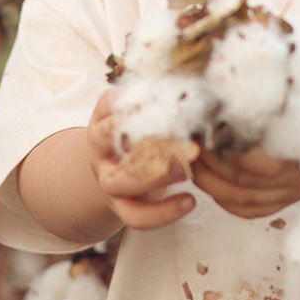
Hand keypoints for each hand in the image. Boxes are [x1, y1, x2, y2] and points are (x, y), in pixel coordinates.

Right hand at [86, 87, 198, 230]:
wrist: (116, 169)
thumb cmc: (139, 133)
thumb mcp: (144, 112)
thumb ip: (162, 99)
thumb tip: (198, 82)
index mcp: (105, 116)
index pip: (112, 103)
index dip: (138, 101)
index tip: (169, 99)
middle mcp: (100, 147)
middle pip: (111, 139)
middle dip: (147, 137)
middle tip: (184, 139)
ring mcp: (108, 179)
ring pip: (122, 181)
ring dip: (156, 176)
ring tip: (186, 170)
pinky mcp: (121, 206)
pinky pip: (136, 216)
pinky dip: (163, 213)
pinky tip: (189, 201)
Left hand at [191, 63, 299, 218]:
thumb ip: (270, 72)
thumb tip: (226, 56)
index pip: (253, 161)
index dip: (220, 148)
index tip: (198, 127)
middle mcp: (296, 172)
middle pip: (242, 182)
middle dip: (208, 164)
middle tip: (186, 141)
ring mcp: (294, 188)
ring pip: (245, 200)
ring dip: (212, 184)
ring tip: (191, 159)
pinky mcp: (293, 195)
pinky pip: (256, 210)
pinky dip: (230, 203)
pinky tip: (211, 185)